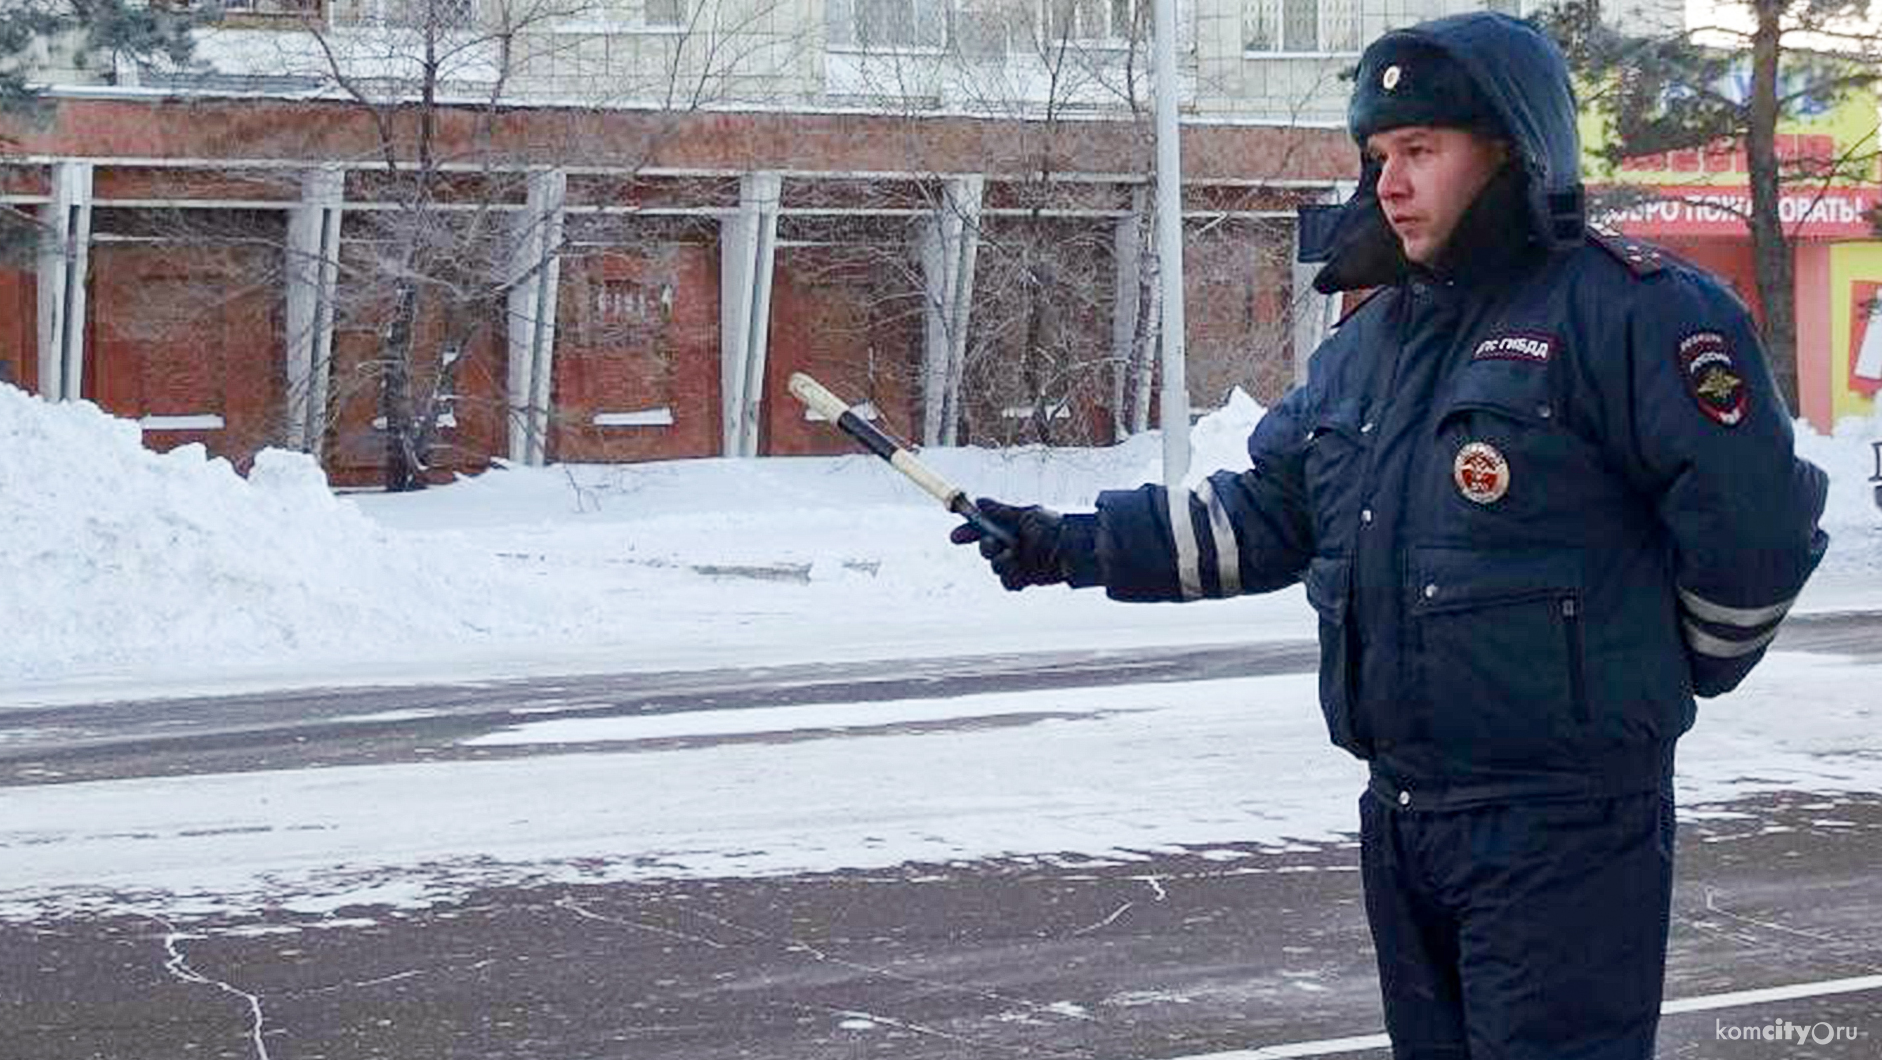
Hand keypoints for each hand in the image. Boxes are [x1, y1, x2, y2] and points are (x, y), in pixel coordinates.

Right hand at [949, 498, 1069, 590]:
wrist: (1075, 551)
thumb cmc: (1055, 528)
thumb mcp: (1027, 515)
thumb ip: (1001, 512)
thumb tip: (979, 501)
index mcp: (1011, 526)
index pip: (982, 528)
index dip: (968, 532)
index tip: (956, 537)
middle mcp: (1012, 544)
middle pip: (985, 549)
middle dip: (986, 548)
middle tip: (994, 544)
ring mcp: (1018, 562)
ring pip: (995, 567)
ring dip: (999, 563)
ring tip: (1012, 557)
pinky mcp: (1025, 578)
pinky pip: (1008, 582)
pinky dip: (1011, 578)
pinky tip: (1020, 572)